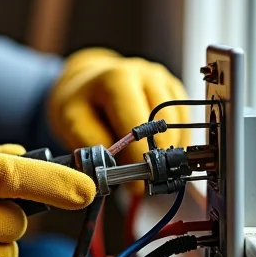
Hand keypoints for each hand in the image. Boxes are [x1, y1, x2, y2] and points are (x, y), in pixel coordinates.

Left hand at [47, 48, 190, 184]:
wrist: (90, 83)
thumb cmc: (81, 104)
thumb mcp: (72, 122)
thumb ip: (93, 143)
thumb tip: (118, 168)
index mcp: (118, 79)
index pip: (137, 121)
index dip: (137, 155)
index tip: (135, 181)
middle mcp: (147, 75)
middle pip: (164, 124)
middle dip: (154, 155)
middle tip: (142, 179)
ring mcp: (165, 82)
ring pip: (178, 126)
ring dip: (165, 151)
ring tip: (144, 165)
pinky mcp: (175, 92)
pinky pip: (184, 124)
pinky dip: (172, 143)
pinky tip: (153, 151)